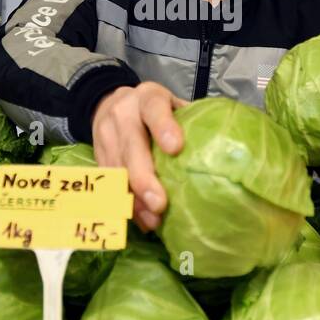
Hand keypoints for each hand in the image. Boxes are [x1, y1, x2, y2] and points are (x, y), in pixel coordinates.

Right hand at [91, 82, 186, 231]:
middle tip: (160, 203)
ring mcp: (105, 135)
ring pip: (117, 169)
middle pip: (131, 146)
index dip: (163, 127)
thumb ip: (188, 121)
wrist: (108, 103)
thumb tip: (224, 148)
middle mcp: (123, 114)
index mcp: (147, 98)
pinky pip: (109, 183)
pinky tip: (140, 220)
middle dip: (144, 177)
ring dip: (134, 198)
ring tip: (152, 220)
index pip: (154, 109)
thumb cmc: (152, 110)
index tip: (176, 148)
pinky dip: (125, 203)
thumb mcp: (170, 104)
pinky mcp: (96, 156)